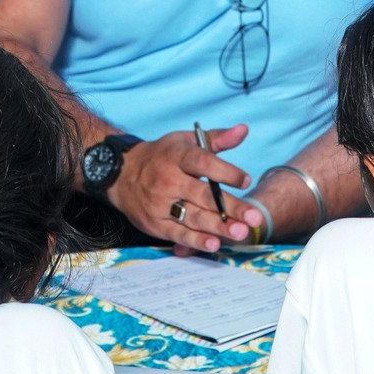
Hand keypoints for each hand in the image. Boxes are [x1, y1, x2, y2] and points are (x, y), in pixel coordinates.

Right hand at [109, 125, 263, 251]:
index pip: (203, 163)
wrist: (120, 174)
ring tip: (240, 232)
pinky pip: (178, 234)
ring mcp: (160, 204)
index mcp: (178, 157)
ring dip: (218, 226)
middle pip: (203, 195)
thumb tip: (243, 130)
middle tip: (254, 217)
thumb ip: (217, 139)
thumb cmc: (162, 156)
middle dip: (230, 207)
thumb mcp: (185, 141)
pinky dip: (196, 240)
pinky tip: (214, 244)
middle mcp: (168, 180)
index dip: (225, 172)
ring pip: (193, 217)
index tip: (246, 180)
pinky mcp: (155, 223)